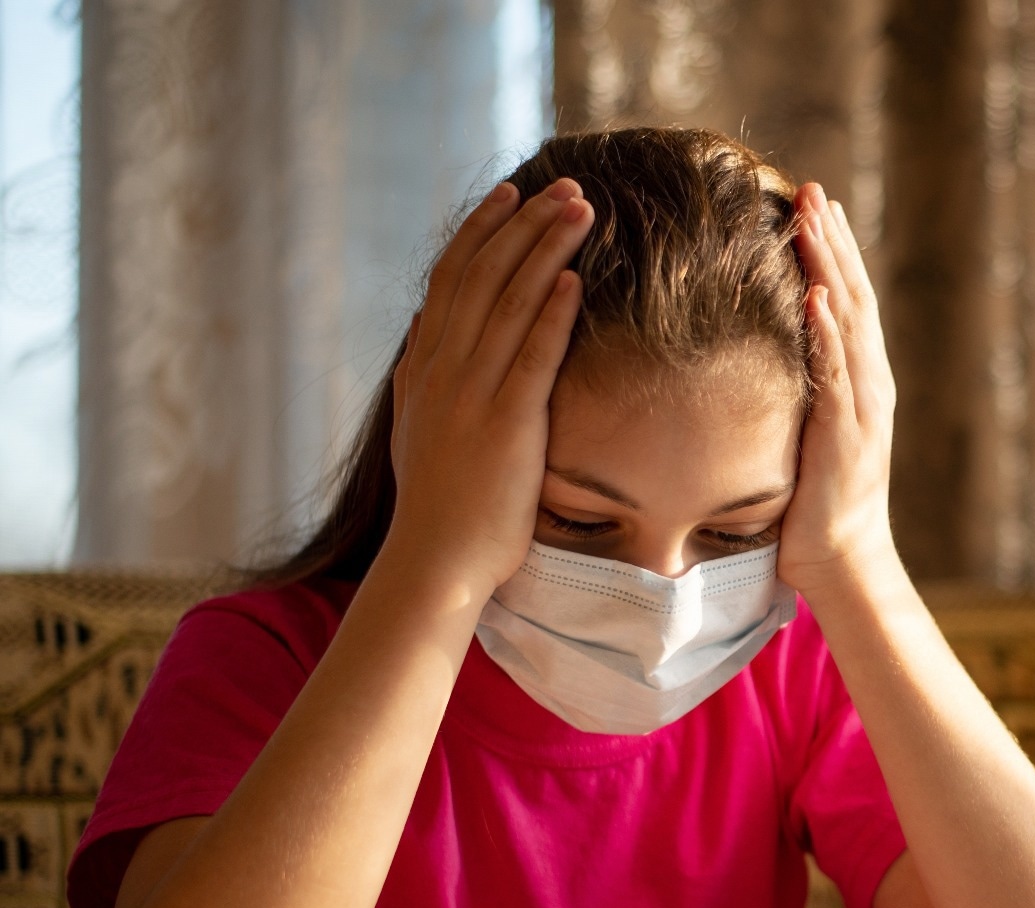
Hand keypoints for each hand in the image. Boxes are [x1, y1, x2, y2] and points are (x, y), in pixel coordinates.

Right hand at [380, 179, 593, 597]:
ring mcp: (471, 395)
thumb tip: (432, 336)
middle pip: (483, 275)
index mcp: (423, 369)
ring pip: (509, 303)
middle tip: (561, 185)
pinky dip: (552, 313)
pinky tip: (574, 278)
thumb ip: (431, 383)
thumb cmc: (442, 510)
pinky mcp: (506, 424)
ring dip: (545, 250)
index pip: (452, 279)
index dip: (481, 232)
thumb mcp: (423, 432)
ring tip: (580, 210)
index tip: (510, 195)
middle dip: (523, 224)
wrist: (434, 562)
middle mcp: (442, 371)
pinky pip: (532, 356)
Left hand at [782, 183, 898, 596]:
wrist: (843, 562)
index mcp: (857, 382)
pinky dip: (829, 334)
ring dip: (832, 269)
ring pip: (849, 324)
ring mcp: (862, 409)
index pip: (845, 302)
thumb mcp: (799, 435)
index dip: (831, 251)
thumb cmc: (812, 506)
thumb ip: (789, 392)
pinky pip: (838, 376)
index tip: (810, 204)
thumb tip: (753, 356)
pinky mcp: (846, 437)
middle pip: (852, 297)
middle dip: (832, 242)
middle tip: (811, 190)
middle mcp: (868, 385)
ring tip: (815, 221)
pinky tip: (817, 297)